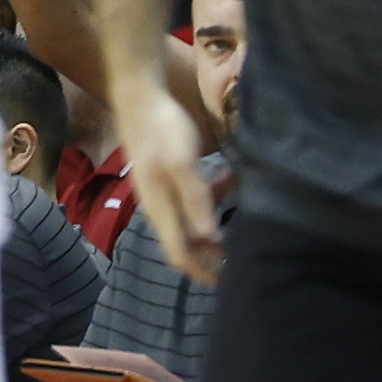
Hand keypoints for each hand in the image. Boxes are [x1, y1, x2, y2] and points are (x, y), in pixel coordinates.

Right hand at [112, 84, 222, 282]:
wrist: (139, 98)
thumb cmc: (162, 130)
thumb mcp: (183, 164)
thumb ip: (196, 200)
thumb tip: (211, 238)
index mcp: (160, 208)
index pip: (178, 254)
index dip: (200, 271)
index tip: (226, 283)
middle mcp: (158, 206)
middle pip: (183, 243)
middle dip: (209, 256)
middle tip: (239, 261)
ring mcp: (161, 192)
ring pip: (189, 222)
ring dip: (212, 227)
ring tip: (242, 221)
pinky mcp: (166, 177)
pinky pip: (191, 200)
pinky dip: (210, 200)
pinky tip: (228, 182)